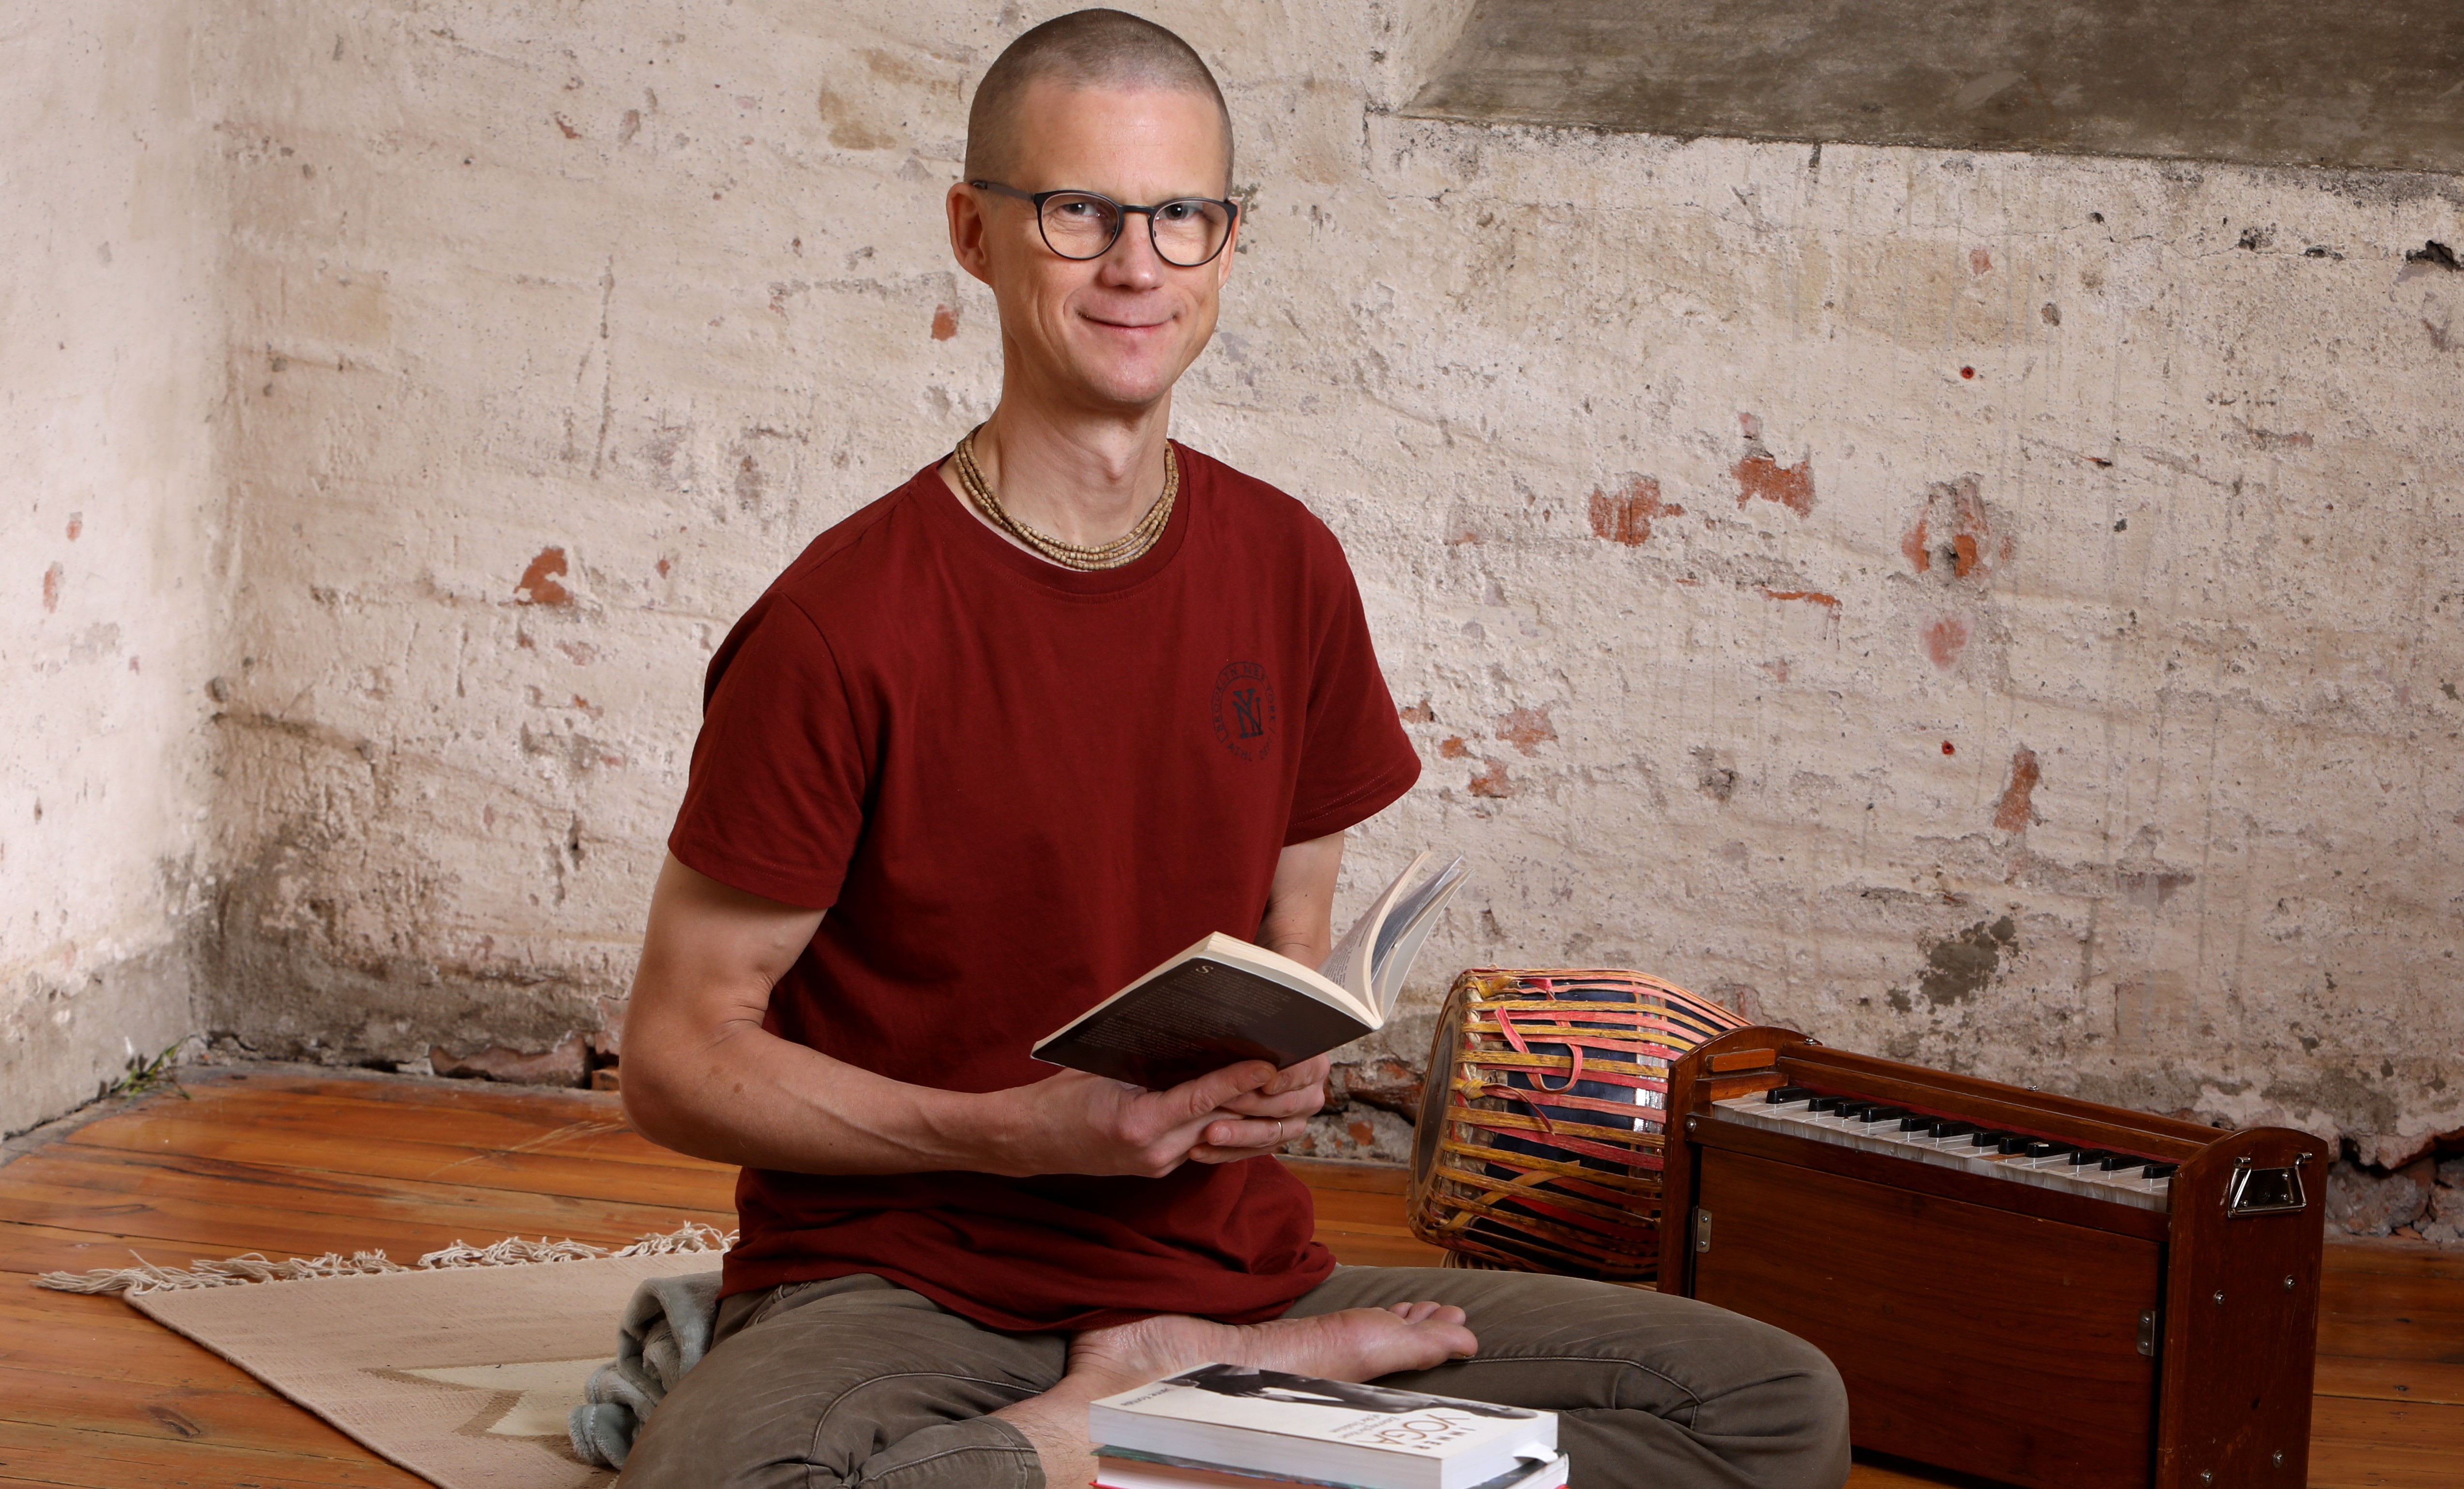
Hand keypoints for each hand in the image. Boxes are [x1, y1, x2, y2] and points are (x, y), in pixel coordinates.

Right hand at [989, 1060, 1284, 1178]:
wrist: (1028, 1141)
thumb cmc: (1059, 1097)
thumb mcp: (1103, 1070)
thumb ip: (1150, 1064)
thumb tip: (1195, 1040)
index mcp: (1138, 1124)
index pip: (1201, 1100)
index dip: (1238, 1080)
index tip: (1268, 1064)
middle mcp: (1154, 1152)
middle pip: (1219, 1123)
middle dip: (1256, 1099)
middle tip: (1288, 1071)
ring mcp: (1158, 1165)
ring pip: (1217, 1139)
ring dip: (1248, 1118)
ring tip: (1280, 1091)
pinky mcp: (1157, 1169)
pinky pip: (1201, 1146)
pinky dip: (1224, 1127)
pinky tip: (1245, 1108)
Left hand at [1190, 1052, 1329, 1162]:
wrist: (1224, 1079)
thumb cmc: (1236, 1054)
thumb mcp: (1244, 1051)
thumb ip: (1251, 1055)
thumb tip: (1261, 1065)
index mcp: (1313, 1066)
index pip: (1309, 1069)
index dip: (1289, 1076)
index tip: (1267, 1083)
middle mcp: (1309, 1096)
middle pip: (1287, 1104)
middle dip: (1252, 1104)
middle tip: (1224, 1101)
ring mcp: (1294, 1123)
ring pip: (1270, 1133)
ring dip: (1238, 1134)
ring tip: (1210, 1133)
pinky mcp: (1274, 1142)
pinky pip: (1252, 1152)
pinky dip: (1226, 1151)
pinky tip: (1200, 1151)